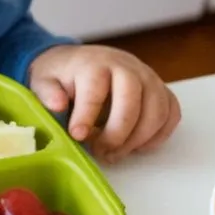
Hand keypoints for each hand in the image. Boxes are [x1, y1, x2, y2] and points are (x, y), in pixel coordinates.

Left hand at [27, 44, 180, 163]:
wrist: (78, 61)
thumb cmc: (61, 76)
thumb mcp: (44, 81)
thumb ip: (47, 93)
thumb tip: (57, 104)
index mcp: (95, 64)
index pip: (96, 89)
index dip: (87, 116)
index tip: (77, 135)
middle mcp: (127, 67)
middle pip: (133, 101)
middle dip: (117, 133)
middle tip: (100, 152)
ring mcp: (148, 78)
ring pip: (157, 111)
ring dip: (138, 139)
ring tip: (115, 153)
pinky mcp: (160, 90)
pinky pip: (171, 113)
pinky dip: (158, 135)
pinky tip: (137, 146)